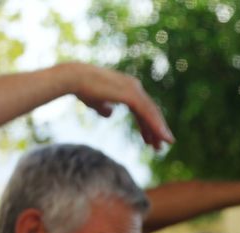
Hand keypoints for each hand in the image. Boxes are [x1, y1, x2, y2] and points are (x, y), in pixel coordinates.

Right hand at [61, 62, 175, 149]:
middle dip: (156, 129)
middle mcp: (133, 86)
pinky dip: (155, 125)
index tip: (149, 140)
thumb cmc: (82, 88)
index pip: (142, 109)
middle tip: (160, 147)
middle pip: (150, 111)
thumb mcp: (95, 102)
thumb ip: (104, 107)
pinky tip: (161, 136)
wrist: (74, 79)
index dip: (147, 125)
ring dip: (159, 129)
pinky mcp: (131, 94)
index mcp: (126, 87)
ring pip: (151, 112)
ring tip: (165, 144)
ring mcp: (133, 89)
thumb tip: (110, 114)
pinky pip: (146, 112)